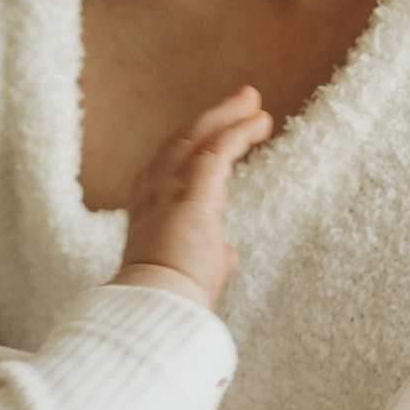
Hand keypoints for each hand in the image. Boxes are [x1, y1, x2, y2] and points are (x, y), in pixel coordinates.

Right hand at [118, 84, 273, 307]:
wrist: (158, 308)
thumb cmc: (174, 298)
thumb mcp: (196, 269)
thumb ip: (211, 252)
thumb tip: (226, 253)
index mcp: (150, 211)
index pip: (168, 165)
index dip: (192, 144)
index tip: (215, 131)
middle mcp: (153, 192)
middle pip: (182, 142)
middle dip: (212, 119)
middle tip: (241, 101)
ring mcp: (169, 189)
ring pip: (197, 138)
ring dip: (226, 116)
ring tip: (251, 100)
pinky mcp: (192, 193)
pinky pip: (218, 149)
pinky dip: (239, 131)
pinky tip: (259, 121)